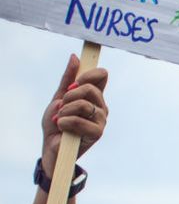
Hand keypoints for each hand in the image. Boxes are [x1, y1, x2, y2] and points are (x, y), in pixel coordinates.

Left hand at [41, 54, 107, 168]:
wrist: (51, 146)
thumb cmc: (57, 123)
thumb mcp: (58, 97)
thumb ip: (68, 79)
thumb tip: (75, 57)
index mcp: (95, 96)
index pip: (102, 76)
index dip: (88, 74)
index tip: (74, 82)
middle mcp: (101, 107)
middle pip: (90, 88)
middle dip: (69, 96)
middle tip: (61, 106)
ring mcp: (101, 120)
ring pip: (82, 104)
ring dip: (64, 111)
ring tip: (60, 119)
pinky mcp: (97, 133)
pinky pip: (78, 120)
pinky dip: (64, 122)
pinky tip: (62, 128)